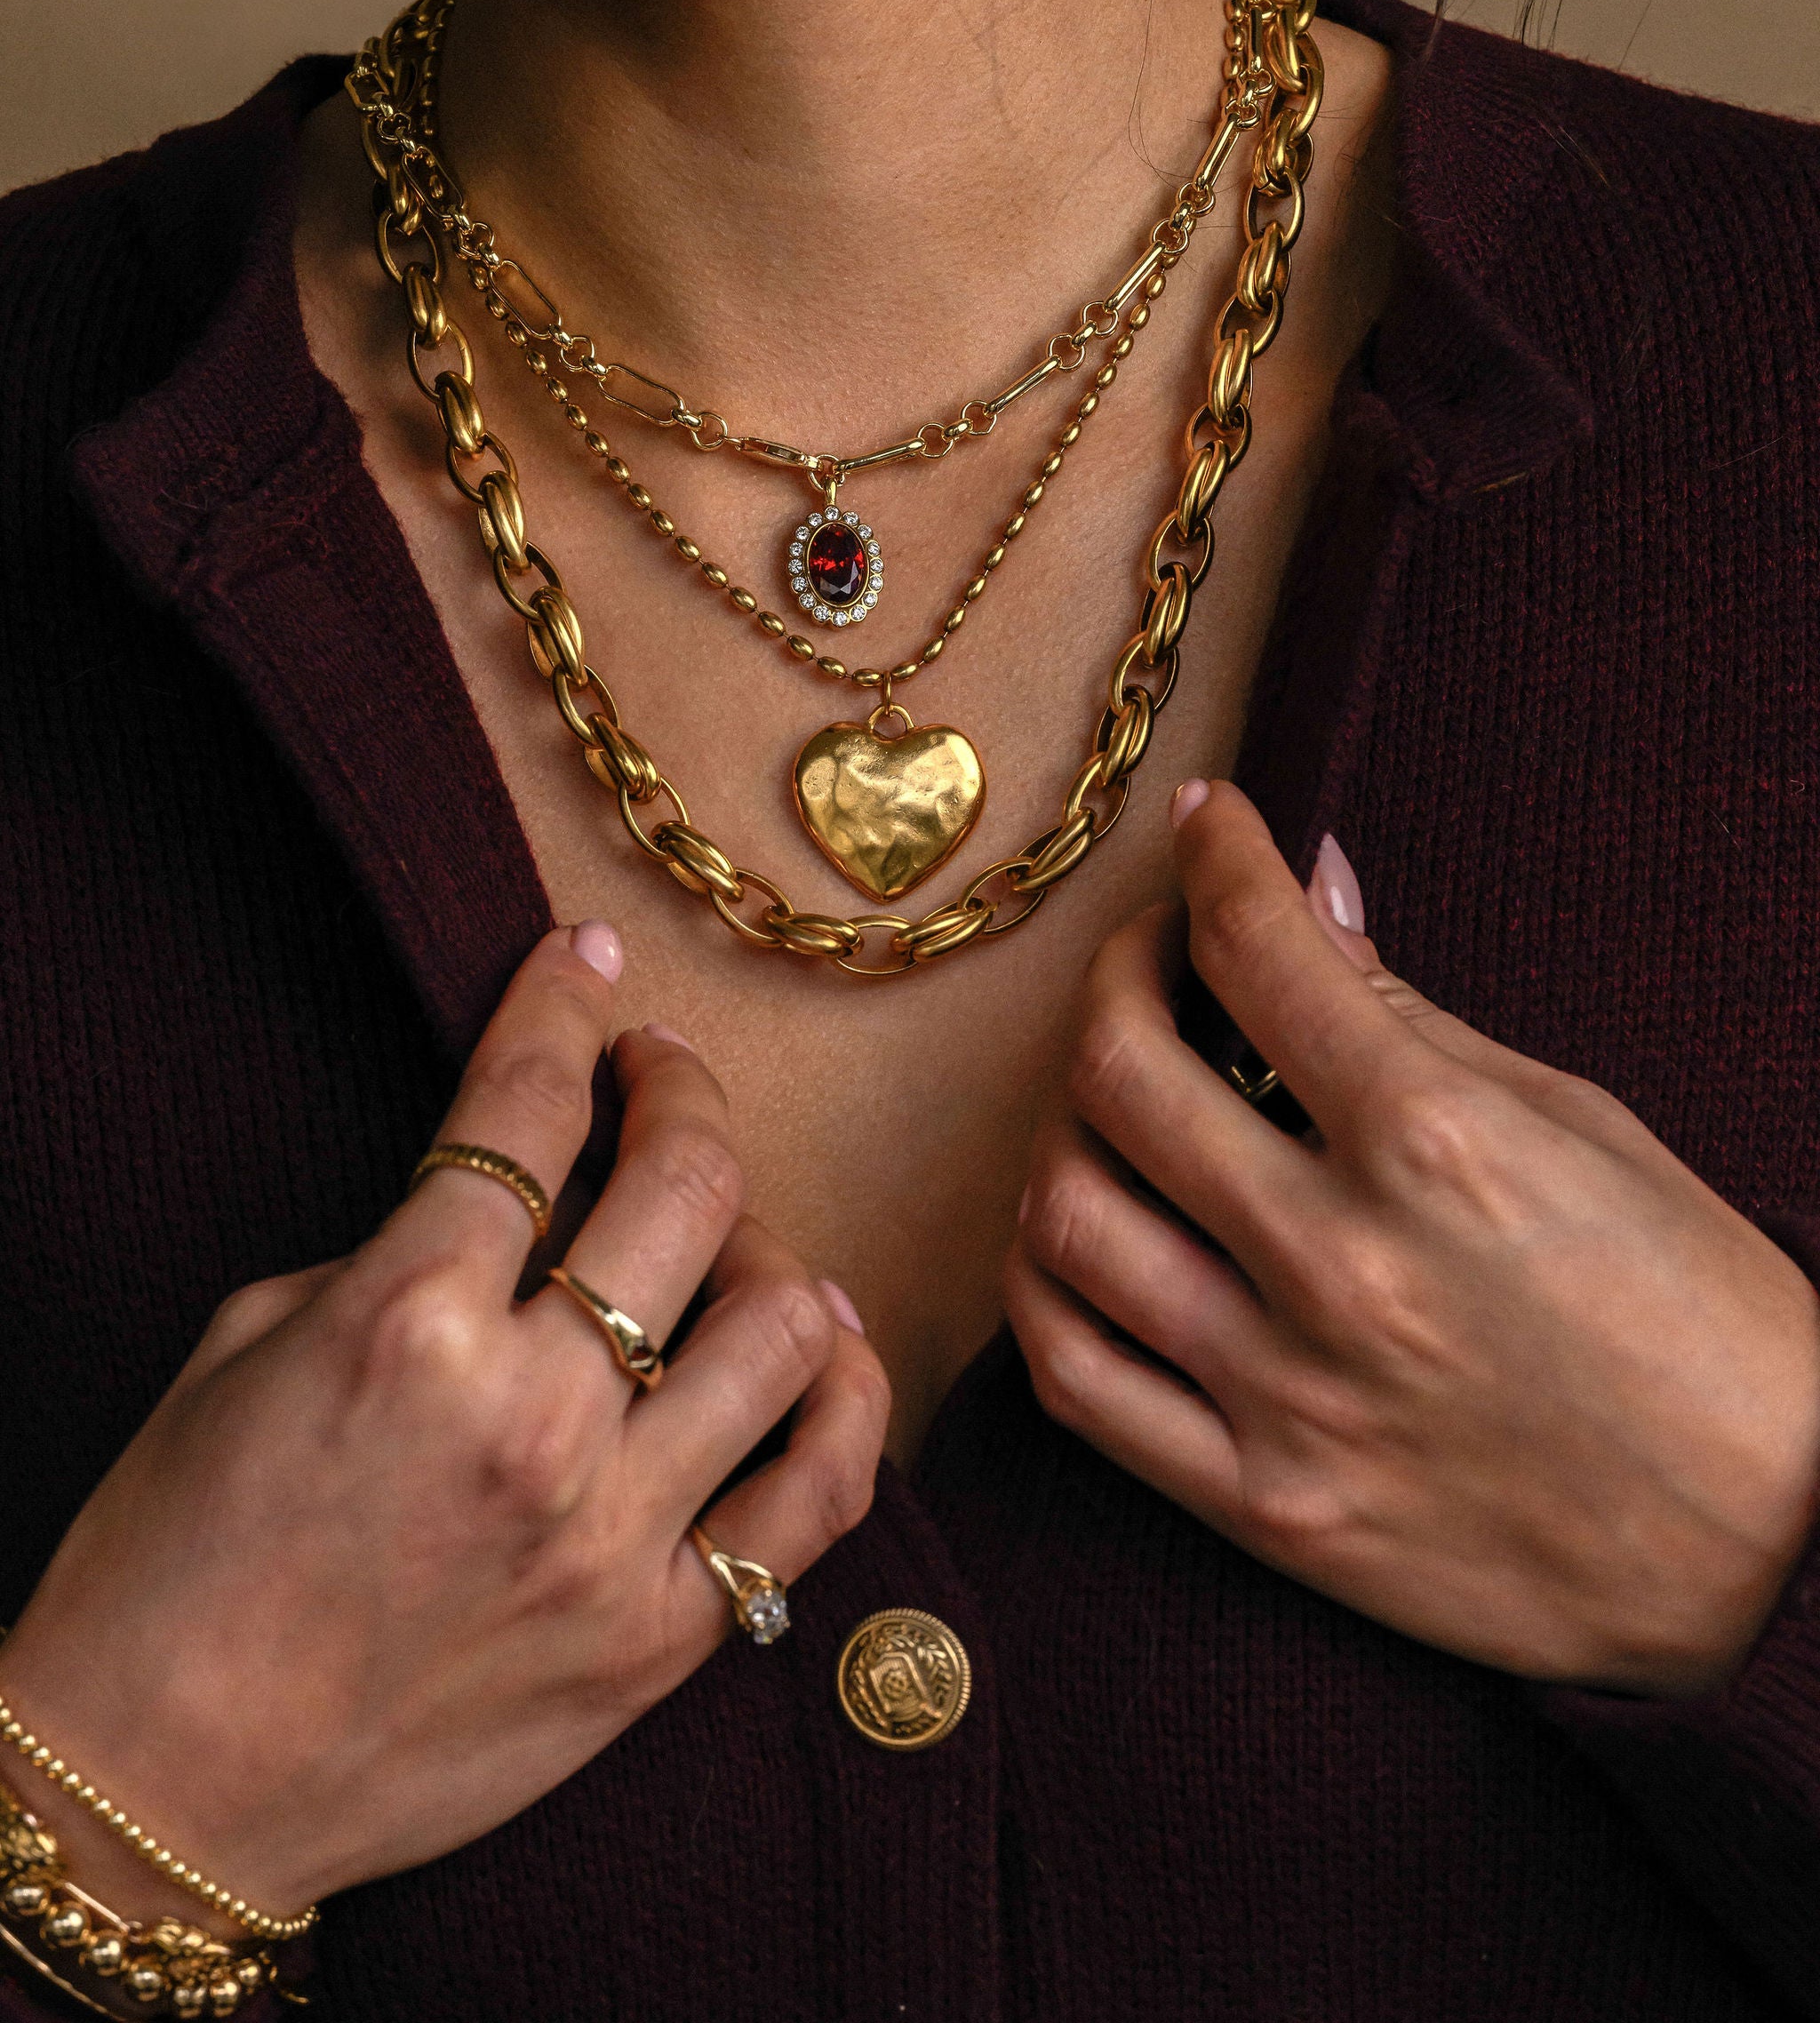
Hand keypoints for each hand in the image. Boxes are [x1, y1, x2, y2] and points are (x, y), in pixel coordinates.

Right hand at [0, 930, 887, 1917]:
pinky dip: (841, 1400)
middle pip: (688, 1185)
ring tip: (728, 1238)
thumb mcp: (248, 1348)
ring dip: (768, 1242)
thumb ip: (399, 1255)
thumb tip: (515, 1202)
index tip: (585, 966)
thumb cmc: (175, 1562)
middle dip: (682, 1089)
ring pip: (783, 1322)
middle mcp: (527, 1414)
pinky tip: (816, 1347)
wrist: (164, 1787)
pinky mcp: (657, 1639)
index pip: (526, 1108)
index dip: (563, 1008)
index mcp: (404, 1321)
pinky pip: (818, 1497)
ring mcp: (609, 1532)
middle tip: (661, 1077)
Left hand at [1007, 784, 1819, 1695]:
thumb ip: (1414, 1017)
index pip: (1261, 952)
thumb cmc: (1706, 1321)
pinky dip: (1044, 1284)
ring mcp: (1291, 1397)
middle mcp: (1344, 1267)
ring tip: (1114, 1094)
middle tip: (1156, 955)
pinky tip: (1080, 1228)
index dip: (1218, 856)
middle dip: (1119, 971)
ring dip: (1065, 1122)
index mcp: (1439, 1148)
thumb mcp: (1584, 1128)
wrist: (1783, 1552)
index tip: (1209, 825)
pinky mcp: (1266, 1509)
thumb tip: (1312, 891)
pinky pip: (1078, 1383)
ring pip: (1069, 1218)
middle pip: (1121, 1072)